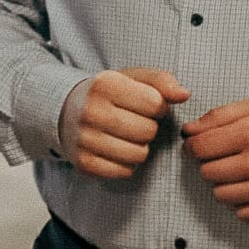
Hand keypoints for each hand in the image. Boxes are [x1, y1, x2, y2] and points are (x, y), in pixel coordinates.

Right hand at [67, 67, 189, 178]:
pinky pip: (125, 171)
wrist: (64, 110)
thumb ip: (161, 81)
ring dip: (139, 146)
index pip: (155, 103)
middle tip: (134, 121)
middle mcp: (91, 111)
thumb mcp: (131, 78)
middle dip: (148, 127)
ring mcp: (85, 139)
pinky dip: (126, 163)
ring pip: (139, 154)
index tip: (145, 104)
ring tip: (126, 135)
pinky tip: (116, 148)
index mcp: (105, 84)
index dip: (157, 106)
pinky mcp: (84, 163)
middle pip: (148, 131)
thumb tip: (184, 94)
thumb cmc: (107, 94)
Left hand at [182, 98, 248, 219]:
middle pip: (207, 173)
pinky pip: (242, 213)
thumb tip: (188, 131)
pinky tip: (248, 186)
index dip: (191, 147)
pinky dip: (239, 202)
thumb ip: (217, 117)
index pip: (200, 149)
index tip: (195, 145)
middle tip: (220, 156)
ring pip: (221, 195)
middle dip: (207, 163)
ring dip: (221, 183)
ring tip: (234, 171)